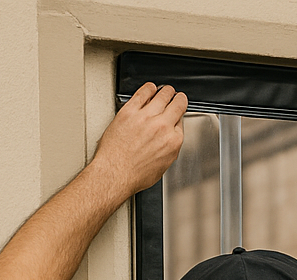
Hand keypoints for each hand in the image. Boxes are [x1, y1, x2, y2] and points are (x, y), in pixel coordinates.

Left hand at [90, 82, 187, 198]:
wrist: (116, 173)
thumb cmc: (136, 174)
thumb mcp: (163, 166)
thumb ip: (168, 149)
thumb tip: (168, 141)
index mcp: (173, 142)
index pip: (180, 123)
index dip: (178, 118)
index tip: (177, 115)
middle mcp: (162, 127)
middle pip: (176, 105)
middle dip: (178, 99)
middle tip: (178, 96)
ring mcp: (146, 117)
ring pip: (162, 95)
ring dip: (166, 91)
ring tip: (166, 90)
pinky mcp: (130, 111)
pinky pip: (142, 93)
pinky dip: (149, 88)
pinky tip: (150, 88)